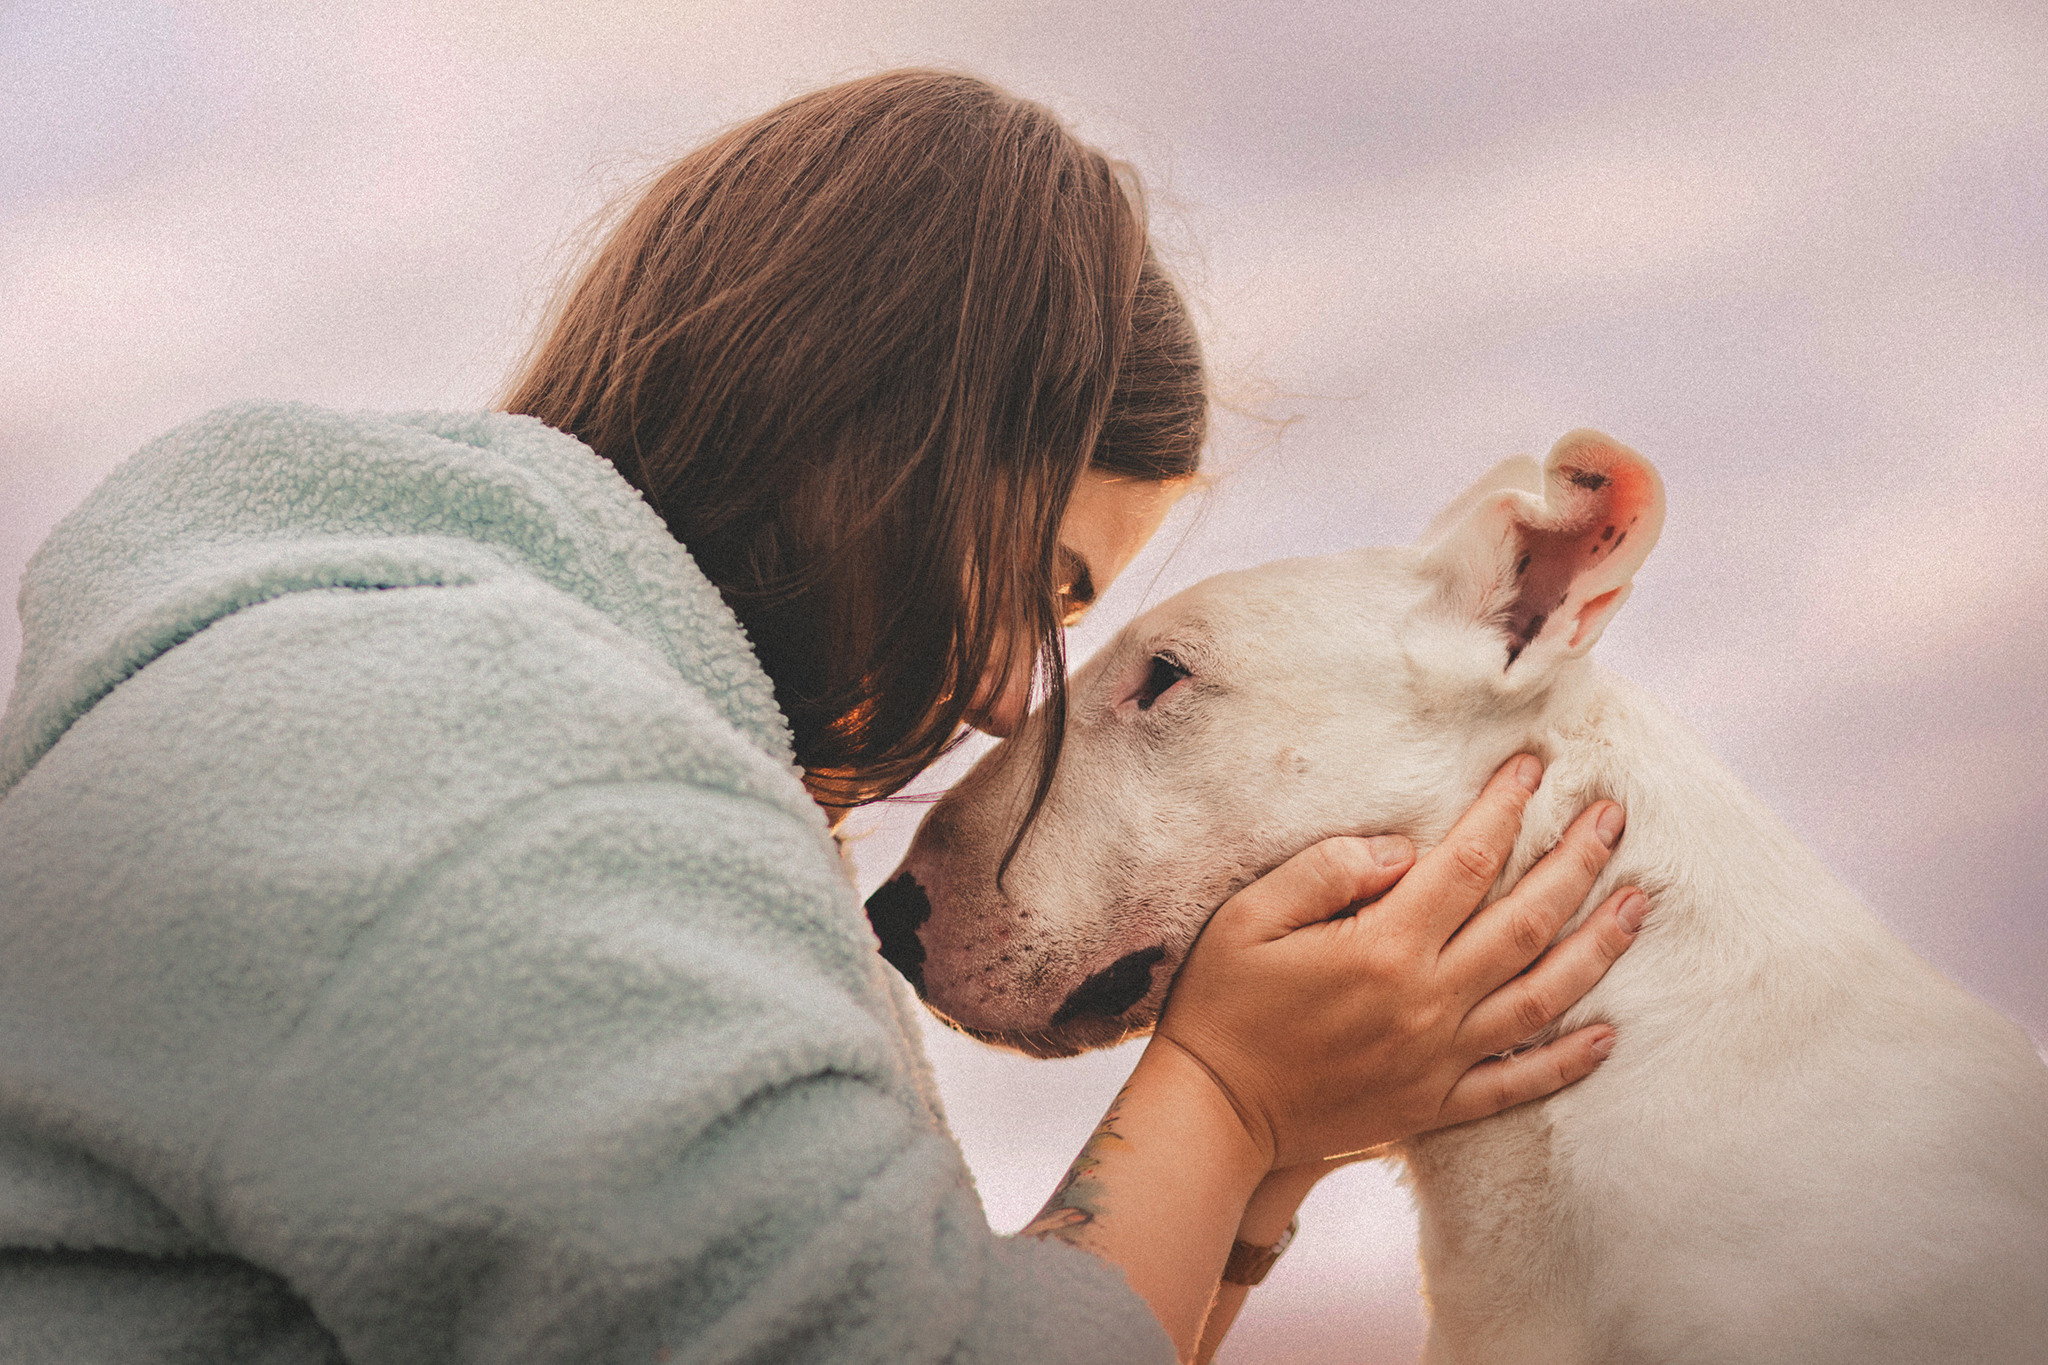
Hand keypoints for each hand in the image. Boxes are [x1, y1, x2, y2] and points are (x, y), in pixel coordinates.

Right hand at [1153, 754, 1643, 1169]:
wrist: (1211, 1114)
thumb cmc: (1221, 1006)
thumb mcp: (1249, 916)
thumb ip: (1327, 869)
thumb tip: (1406, 849)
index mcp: (1383, 947)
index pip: (1468, 862)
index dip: (1506, 808)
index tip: (1535, 766)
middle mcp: (1426, 1002)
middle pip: (1525, 921)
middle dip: (1577, 862)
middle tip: (1615, 816)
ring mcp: (1438, 1059)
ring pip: (1542, 997)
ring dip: (1597, 947)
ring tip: (1639, 904)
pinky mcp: (1434, 1105)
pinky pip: (1518, 1083)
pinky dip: (1569, 1060)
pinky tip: (1608, 1032)